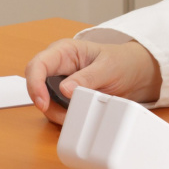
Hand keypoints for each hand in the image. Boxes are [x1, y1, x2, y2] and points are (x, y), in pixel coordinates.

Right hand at [24, 39, 161, 123]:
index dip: (35, 83)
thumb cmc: (121, 62)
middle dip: (44, 102)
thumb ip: (87, 77)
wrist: (134, 74)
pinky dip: (64, 117)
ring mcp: (60, 82)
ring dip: (57, 112)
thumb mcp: (108, 67)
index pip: (38, 64)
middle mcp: (58, 66)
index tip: (43, 102)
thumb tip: (64, 90)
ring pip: (44, 101)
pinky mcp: (65, 98)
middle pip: (36, 84)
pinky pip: (56, 110)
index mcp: (64, 51)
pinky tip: (79, 115)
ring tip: (80, 113)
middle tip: (62, 115)